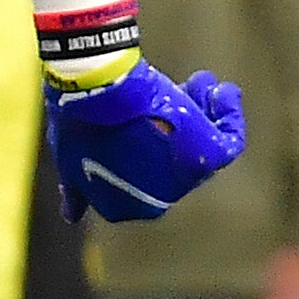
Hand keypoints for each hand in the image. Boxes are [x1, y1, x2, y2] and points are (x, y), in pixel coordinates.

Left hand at [47, 61, 246, 222]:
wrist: (101, 97)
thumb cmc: (79, 120)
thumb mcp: (68, 159)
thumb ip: (76, 190)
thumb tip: (71, 215)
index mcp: (119, 206)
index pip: (145, 176)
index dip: (149, 141)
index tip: (151, 111)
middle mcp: (154, 202)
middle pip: (174, 158)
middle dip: (177, 124)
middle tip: (179, 90)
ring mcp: (181, 181)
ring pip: (201, 146)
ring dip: (204, 113)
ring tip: (200, 83)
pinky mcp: (206, 157)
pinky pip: (230, 142)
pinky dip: (231, 118)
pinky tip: (223, 93)